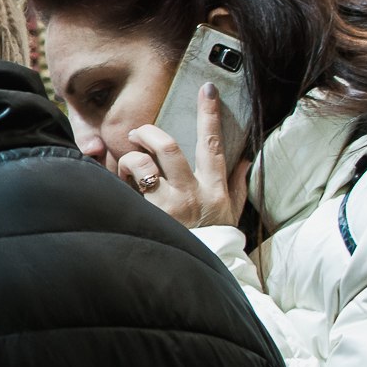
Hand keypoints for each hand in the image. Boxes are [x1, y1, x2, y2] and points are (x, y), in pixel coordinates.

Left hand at [119, 84, 249, 229]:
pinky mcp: (147, 217)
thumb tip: (247, 159)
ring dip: (130, 157)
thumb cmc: (215, 242)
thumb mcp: (232, 213)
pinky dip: (120, 181)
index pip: (212, 143)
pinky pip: (126, 189)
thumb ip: (237, 185)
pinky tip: (119, 186)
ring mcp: (167, 205)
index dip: (209, 114)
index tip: (207, 89)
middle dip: (150, 132)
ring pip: (143, 164)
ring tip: (127, 163)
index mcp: (214, 189)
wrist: (199, 277)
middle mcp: (190, 193)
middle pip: (169, 146)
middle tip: (138, 132)